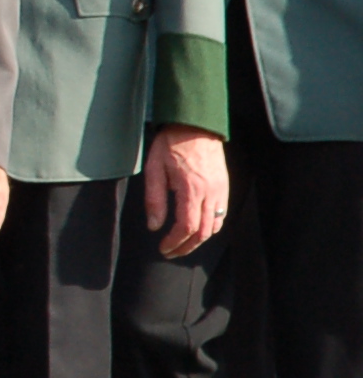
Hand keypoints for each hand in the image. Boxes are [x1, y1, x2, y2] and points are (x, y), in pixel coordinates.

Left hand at [142, 125, 230, 260]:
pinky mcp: (224, 187)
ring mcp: (221, 191)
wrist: (195, 126)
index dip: (175, 242)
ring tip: (182, 244)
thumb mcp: (154, 169)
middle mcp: (211, 194)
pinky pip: (221, 214)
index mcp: (192, 190)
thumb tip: (154, 226)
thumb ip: (154, 199)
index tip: (163, 248)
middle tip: (171, 252)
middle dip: (187, 246)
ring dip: (199, 239)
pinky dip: (211, 227)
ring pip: (215, 226)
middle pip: (203, 232)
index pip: (187, 227)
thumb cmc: (171, 145)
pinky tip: (198, 229)